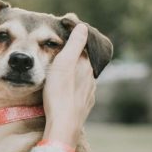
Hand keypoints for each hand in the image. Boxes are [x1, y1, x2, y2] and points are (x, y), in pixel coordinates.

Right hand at [42, 24, 95, 147]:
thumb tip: (83, 26)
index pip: (84, 48)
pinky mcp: (84, 106)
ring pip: (83, 79)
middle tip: (61, 54)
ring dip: (75, 74)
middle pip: (84, 63)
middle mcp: (91, 79)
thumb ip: (74, 44)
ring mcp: (89, 94)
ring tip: (63, 73)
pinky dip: (74, 88)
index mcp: (87, 66)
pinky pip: (80, 92)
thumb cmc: (59, 93)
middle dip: (75, 58)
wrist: (63, 125)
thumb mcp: (63, 64)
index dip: (75, 42)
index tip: (65, 37)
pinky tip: (67, 90)